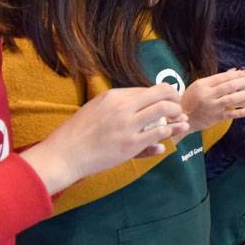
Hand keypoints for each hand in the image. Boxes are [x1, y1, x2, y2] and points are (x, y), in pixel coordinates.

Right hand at [21, 84, 188, 194]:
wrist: (64, 155)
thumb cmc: (77, 134)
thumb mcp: (95, 110)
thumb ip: (116, 106)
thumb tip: (136, 106)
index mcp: (113, 96)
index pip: (147, 89)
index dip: (162, 95)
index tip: (168, 102)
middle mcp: (122, 106)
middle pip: (161, 92)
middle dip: (175, 98)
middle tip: (179, 108)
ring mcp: (127, 124)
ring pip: (164, 109)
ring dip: (176, 114)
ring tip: (180, 120)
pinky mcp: (131, 143)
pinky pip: (159, 132)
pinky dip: (168, 132)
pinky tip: (168, 136)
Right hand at [181, 68, 244, 131]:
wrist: (182, 118)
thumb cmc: (191, 100)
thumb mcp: (199, 86)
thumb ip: (215, 80)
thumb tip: (234, 71)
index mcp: (202, 85)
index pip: (222, 77)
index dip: (235, 74)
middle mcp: (208, 95)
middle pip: (229, 86)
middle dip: (243, 82)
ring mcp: (212, 107)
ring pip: (232, 99)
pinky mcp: (216, 118)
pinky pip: (231, 114)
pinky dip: (242, 112)